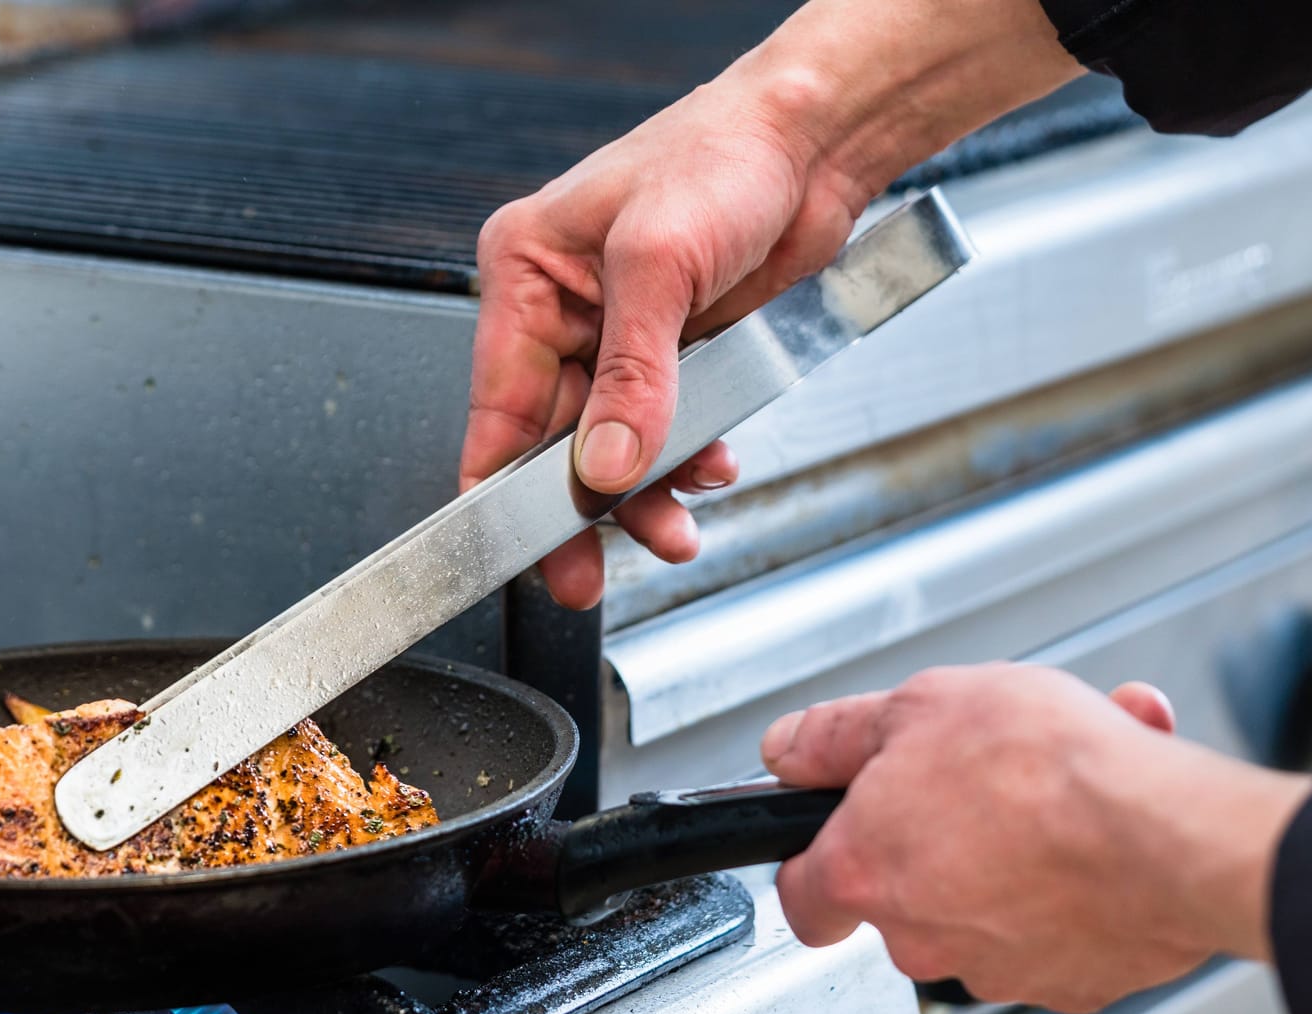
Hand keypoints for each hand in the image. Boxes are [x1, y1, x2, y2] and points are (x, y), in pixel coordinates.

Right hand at [462, 0, 1081, 607]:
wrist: (816, 140)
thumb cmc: (726, 157)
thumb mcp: (663, 265)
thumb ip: (632, 375)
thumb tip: (607, 462)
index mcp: (526, 272)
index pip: (494, 403)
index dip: (502, 487)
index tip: (516, 549)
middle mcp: (562, 308)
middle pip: (551, 440)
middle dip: (582, 507)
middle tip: (586, 574)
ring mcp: (617, 334)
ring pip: (610, 446)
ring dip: (643, 495)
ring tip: (673, 531)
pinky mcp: (671, 351)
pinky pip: (661, 431)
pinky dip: (683, 462)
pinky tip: (709, 468)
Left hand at [761, 665, 1311, 1013]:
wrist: (1169, 835)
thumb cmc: (1050, 772)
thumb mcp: (921, 705)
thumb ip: (838, 734)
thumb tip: (790, 747)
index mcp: (864, 873)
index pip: (802, 897)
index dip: (815, 859)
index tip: (837, 835)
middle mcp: (922, 936)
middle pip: (904, 892)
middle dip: (943, 832)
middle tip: (984, 775)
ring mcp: (999, 968)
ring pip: (991, 901)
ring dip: (1017, 843)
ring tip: (1064, 781)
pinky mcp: (1074, 983)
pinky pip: (1062, 925)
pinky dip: (1079, 876)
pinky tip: (1106, 821)